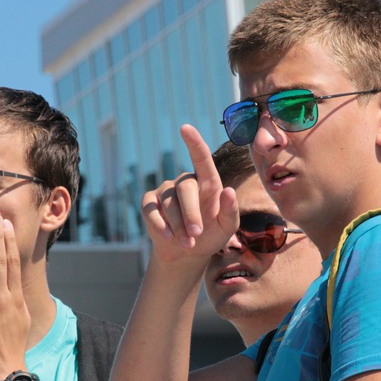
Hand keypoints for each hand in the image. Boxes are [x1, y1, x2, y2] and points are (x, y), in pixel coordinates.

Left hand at [0, 213, 29, 380]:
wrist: (6, 367)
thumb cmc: (14, 344)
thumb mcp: (22, 317)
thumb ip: (15, 298)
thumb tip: (13, 284)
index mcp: (17, 297)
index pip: (14, 263)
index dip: (10, 242)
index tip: (6, 225)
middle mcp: (5, 298)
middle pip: (2, 263)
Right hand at [141, 125, 238, 261]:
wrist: (186, 253)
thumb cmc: (211, 235)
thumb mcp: (226, 227)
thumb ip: (231, 211)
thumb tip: (229, 191)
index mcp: (207, 182)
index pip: (201, 158)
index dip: (194, 142)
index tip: (185, 128)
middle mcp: (185, 182)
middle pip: (185, 189)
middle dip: (191, 214)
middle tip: (196, 234)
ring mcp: (165, 191)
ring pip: (168, 203)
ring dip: (178, 226)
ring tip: (187, 243)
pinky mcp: (149, 202)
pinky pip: (151, 210)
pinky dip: (160, 225)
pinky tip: (168, 236)